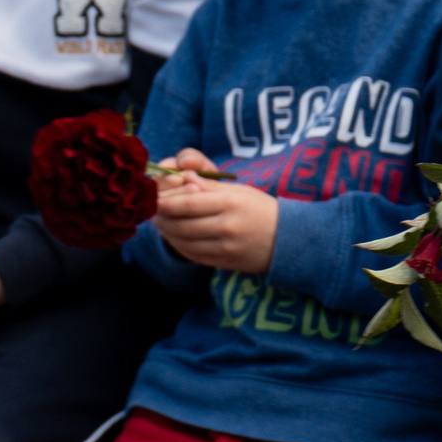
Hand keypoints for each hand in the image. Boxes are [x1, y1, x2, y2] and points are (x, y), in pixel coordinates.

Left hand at [154, 156, 278, 272]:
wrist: (289, 240)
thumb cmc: (261, 209)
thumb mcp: (239, 191)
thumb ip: (209, 186)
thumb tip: (182, 178)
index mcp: (230, 202)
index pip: (189, 203)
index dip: (166, 203)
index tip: (152, 199)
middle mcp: (227, 226)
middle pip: (183, 224)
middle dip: (162, 219)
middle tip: (152, 212)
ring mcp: (225, 248)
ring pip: (185, 242)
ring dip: (168, 233)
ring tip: (160, 223)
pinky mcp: (224, 263)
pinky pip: (193, 255)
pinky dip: (179, 246)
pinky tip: (174, 237)